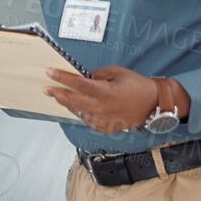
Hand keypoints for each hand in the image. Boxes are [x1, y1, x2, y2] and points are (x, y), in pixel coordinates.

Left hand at [44, 65, 160, 135]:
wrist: (154, 104)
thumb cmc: (137, 86)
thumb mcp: (117, 72)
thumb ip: (97, 74)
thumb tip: (83, 76)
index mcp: (104, 92)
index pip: (77, 83)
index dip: (61, 77)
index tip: (49, 72)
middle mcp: (101, 108)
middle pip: (72, 101)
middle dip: (57, 94)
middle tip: (46, 89)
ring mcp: (102, 120)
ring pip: (78, 112)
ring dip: (69, 103)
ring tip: (61, 96)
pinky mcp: (105, 128)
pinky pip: (87, 120)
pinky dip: (83, 112)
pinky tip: (82, 106)